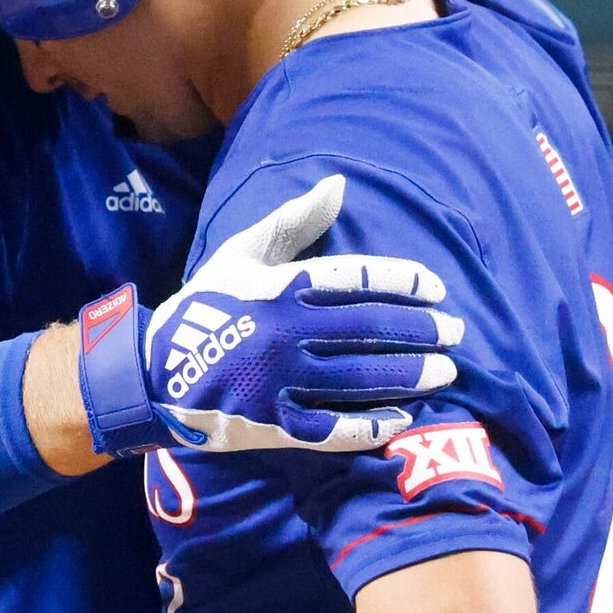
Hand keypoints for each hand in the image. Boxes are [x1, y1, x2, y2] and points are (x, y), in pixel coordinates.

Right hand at [75, 175, 461, 456]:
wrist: (155, 372)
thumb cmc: (206, 304)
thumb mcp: (242, 253)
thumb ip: (294, 221)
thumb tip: (340, 183)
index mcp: (279, 287)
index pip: (356, 278)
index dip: (404, 281)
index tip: (437, 289)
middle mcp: (283, 333)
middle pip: (369, 329)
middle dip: (421, 331)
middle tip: (457, 332)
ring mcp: (279, 382)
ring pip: (360, 378)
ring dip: (410, 375)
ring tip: (446, 372)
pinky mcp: (274, 425)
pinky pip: (334, 429)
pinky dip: (372, 424)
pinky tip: (405, 417)